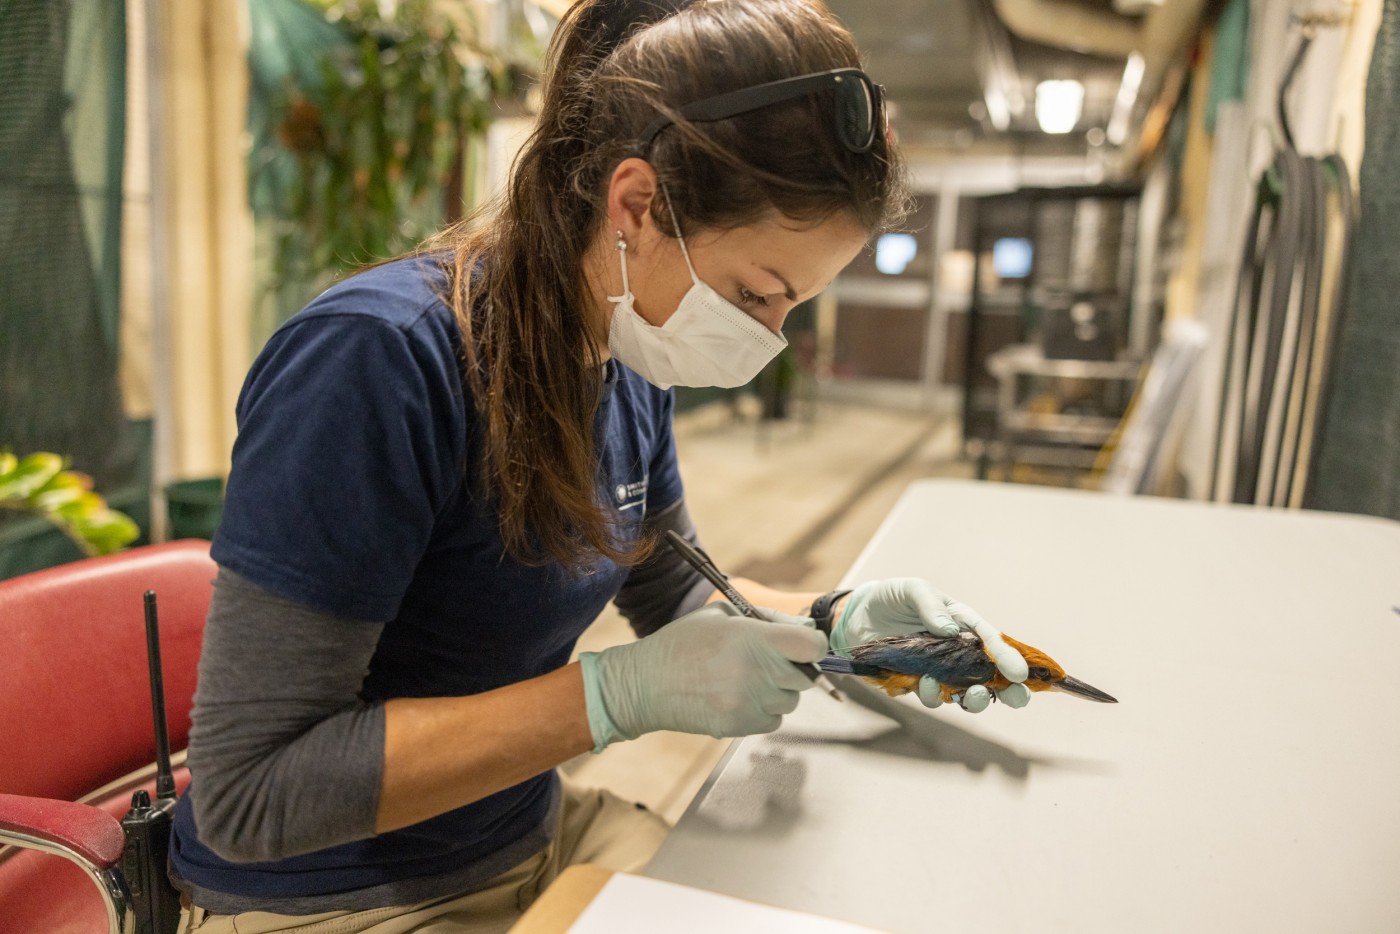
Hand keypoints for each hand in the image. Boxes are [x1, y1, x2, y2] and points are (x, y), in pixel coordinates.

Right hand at [578, 602, 826, 749]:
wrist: (645, 685)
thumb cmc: (684, 643)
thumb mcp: (722, 615)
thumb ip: (767, 619)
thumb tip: (804, 628)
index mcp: (754, 639)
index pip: (813, 647)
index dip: (815, 646)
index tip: (806, 646)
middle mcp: (757, 673)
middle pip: (806, 677)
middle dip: (793, 668)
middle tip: (766, 661)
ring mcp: (750, 703)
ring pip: (790, 701)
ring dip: (777, 691)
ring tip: (745, 679)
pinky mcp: (741, 726)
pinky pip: (773, 720)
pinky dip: (763, 710)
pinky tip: (736, 697)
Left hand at [832, 578, 1029, 712]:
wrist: (857, 616)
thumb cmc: (892, 598)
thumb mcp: (912, 589)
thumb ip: (929, 605)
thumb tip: (950, 631)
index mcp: (962, 624)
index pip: (991, 641)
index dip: (1008, 657)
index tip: (1021, 674)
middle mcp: (956, 651)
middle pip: (989, 675)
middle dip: (1007, 689)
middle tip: (1016, 697)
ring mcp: (938, 670)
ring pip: (965, 692)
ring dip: (973, 698)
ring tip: (972, 693)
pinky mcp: (916, 684)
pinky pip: (932, 697)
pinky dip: (935, 695)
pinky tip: (927, 685)